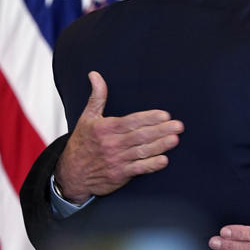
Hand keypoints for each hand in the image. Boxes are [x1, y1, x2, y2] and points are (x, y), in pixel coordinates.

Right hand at [54, 71, 183, 202]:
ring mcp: (116, 160)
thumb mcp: (87, 118)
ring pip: (142, 152)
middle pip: (140, 136)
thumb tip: (95, 75)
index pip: (131, 122)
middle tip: (178, 126)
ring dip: (160, 146)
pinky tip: (164, 160)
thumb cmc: (82, 143)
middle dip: (160, 131)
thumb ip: (97, 96)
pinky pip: (138, 169)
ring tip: (175, 139)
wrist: (71, 174)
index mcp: (105, 129)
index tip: (165, 115)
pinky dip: (151, 165)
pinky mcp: (119, 175)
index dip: (148, 118)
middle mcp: (112, 144)